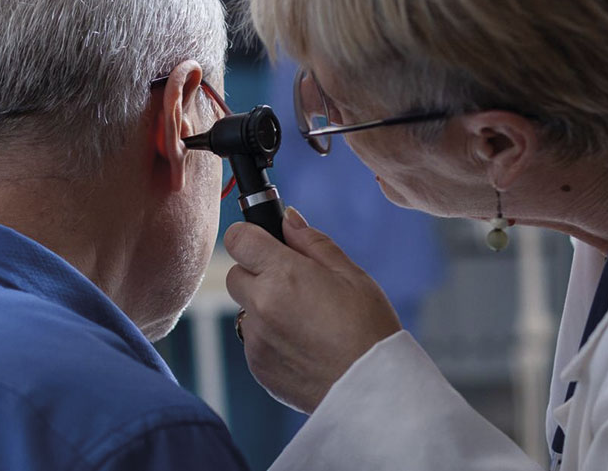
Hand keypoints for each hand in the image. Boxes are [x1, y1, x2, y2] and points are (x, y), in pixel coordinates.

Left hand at [224, 207, 402, 412]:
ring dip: (264, 308)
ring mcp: (256, 339)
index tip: (266, 242)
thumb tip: (288, 218)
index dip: (251, 236)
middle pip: (236, 274)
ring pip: (245, 309)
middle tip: (294, 283)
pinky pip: (253, 340)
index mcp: (283, 275)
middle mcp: (261, 306)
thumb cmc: (369, 328)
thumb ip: (312, 242)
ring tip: (305, 320)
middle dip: (258, 272)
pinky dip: (269, 337)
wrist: (372, 390)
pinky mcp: (257, 366)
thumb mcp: (350, 275)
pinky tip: (303, 344)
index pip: (238, 238)